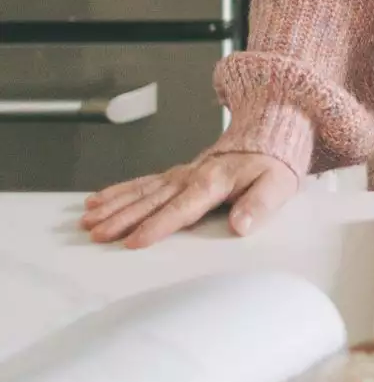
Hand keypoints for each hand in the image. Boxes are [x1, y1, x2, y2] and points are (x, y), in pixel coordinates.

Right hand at [80, 153, 298, 248]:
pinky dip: (118, 191)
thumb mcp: (277, 186)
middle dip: (123, 218)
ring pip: (141, 191)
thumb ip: (260, 205)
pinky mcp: (175, 175)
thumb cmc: (271, 168)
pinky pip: (143, 183)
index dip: (158, 226)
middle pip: (152, 200)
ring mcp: (180, 175)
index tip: (135, 241)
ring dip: (113, 205)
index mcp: (214, 182)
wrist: (267, 140)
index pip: (182, 208)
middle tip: (97, 234)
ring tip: (88, 220)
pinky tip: (97, 200)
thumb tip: (242, 225)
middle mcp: (191, 176)